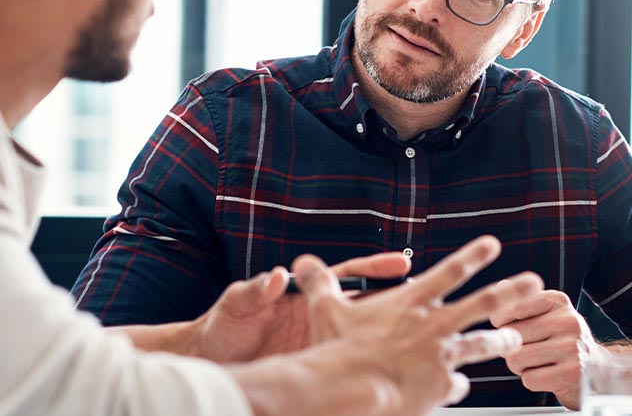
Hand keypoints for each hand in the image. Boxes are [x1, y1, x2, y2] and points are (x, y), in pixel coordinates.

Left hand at [190, 252, 410, 361]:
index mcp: (303, 294)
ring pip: (363, 339)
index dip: (375, 269)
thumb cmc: (223, 325)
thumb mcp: (237, 304)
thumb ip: (256, 290)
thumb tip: (277, 276)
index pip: (345, 275)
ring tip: (428, 344)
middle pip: (366, 307)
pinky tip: (393, 381)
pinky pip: (346, 368)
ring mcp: (318, 342)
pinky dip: (368, 373)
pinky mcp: (313, 367)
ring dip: (390, 339)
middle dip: (399, 304)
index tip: (402, 264)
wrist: (211, 359)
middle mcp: (317, 317)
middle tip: (432, 302)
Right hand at [234, 235, 542, 415]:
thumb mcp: (326, 309)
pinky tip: (456, 386)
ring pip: (482, 344)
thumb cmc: (340, 349)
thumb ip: (319, 283)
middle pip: (484, 303)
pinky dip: (456, 383)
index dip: (473, 255)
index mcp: (411, 302)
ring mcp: (442, 357)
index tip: (492, 244)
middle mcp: (434, 326)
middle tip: (534, 283)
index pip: (449, 271)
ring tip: (515, 339)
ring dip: (501, 340)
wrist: (354, 389)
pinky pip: (456, 384)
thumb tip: (301, 262)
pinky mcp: (441, 386)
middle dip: (512, 291)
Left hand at [489, 288, 606, 408]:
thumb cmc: (560, 339)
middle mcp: (568, 321)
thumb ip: (520, 300)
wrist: (598, 370)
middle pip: (510, 335)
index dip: (501, 322)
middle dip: (511, 347)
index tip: (511, 327)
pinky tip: (548, 376)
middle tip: (529, 349)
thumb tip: (500, 287)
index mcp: (557, 301)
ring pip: (515, 358)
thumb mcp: (546, 313)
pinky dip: (532, 380)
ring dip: (519, 366)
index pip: (510, 308)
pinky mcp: (572, 375)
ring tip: (538, 362)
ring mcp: (572, 348)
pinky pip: (529, 379)